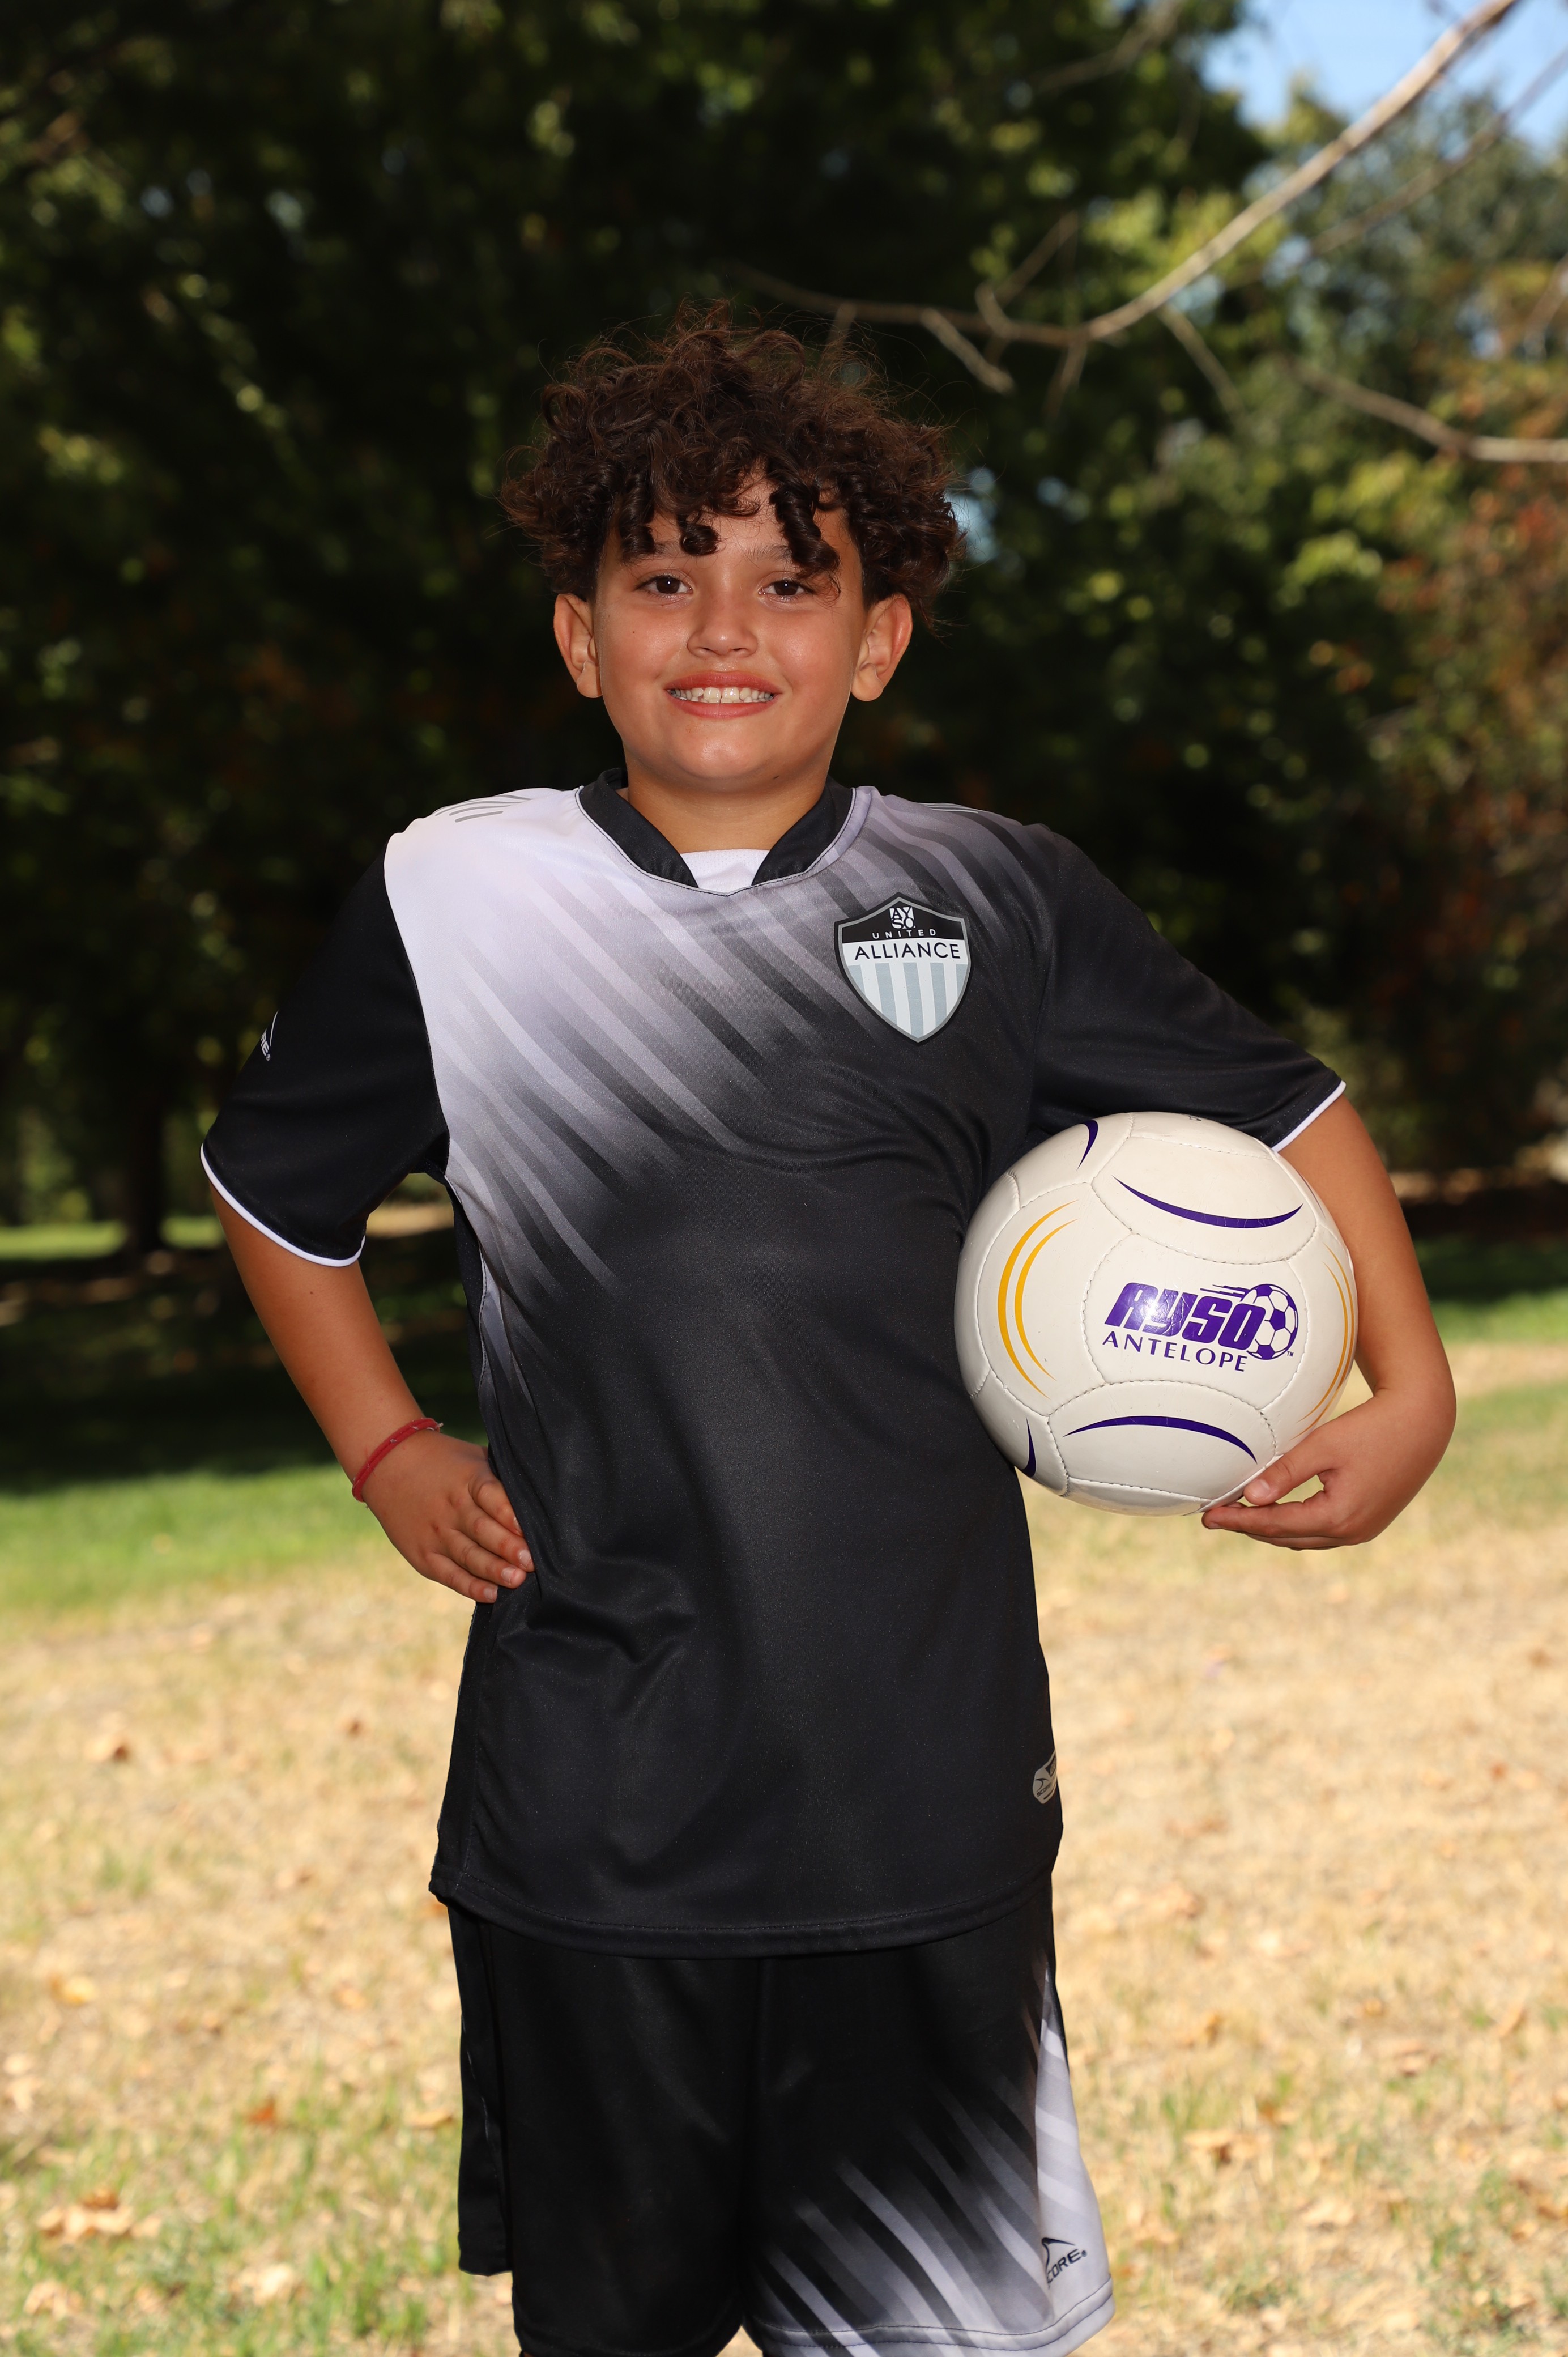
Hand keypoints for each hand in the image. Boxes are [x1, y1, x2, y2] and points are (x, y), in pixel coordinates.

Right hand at [360, 1431, 532, 1601]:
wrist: (388, 1464)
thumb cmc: (444, 1462)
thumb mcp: (473, 1459)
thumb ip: (501, 1478)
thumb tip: (542, 1495)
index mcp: (468, 1480)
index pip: (491, 1497)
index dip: (511, 1514)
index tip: (531, 1530)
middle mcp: (451, 1508)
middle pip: (482, 1530)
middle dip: (508, 1547)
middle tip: (531, 1562)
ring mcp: (435, 1533)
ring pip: (468, 1555)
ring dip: (493, 1569)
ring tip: (517, 1579)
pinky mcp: (423, 1554)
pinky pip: (449, 1574)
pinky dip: (470, 1586)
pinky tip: (491, 1594)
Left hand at [1200, 1378, 1453, 1550]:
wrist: (1423, 1423)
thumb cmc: (1373, 1428)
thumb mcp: (1323, 1445)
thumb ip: (1285, 1472)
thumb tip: (1249, 1498)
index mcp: (1339, 1516)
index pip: (1275, 1525)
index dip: (1239, 1520)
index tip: (1208, 1516)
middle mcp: (1352, 1532)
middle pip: (1286, 1537)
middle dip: (1250, 1528)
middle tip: (1215, 1518)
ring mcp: (1363, 1531)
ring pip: (1304, 1539)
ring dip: (1272, 1530)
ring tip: (1240, 1516)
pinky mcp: (1369, 1522)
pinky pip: (1323, 1532)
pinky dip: (1296, 1526)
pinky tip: (1277, 1513)